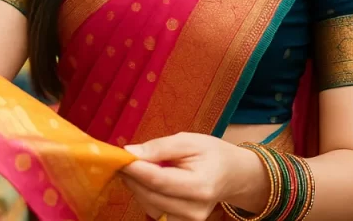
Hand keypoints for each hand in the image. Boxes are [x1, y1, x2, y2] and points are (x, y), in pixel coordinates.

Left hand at [121, 133, 263, 220]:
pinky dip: (146, 195)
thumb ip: (160, 147)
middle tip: (123, 160)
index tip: (120, 157)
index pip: (159, 180)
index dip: (136, 169)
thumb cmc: (213, 154)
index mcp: (201, 186)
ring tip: (138, 168)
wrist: (233, 175)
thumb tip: (130, 153)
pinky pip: (154, 211)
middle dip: (133, 177)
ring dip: (137, 187)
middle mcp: (194, 210)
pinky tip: (148, 181)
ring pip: (148, 205)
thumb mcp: (190, 141)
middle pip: (151, 195)